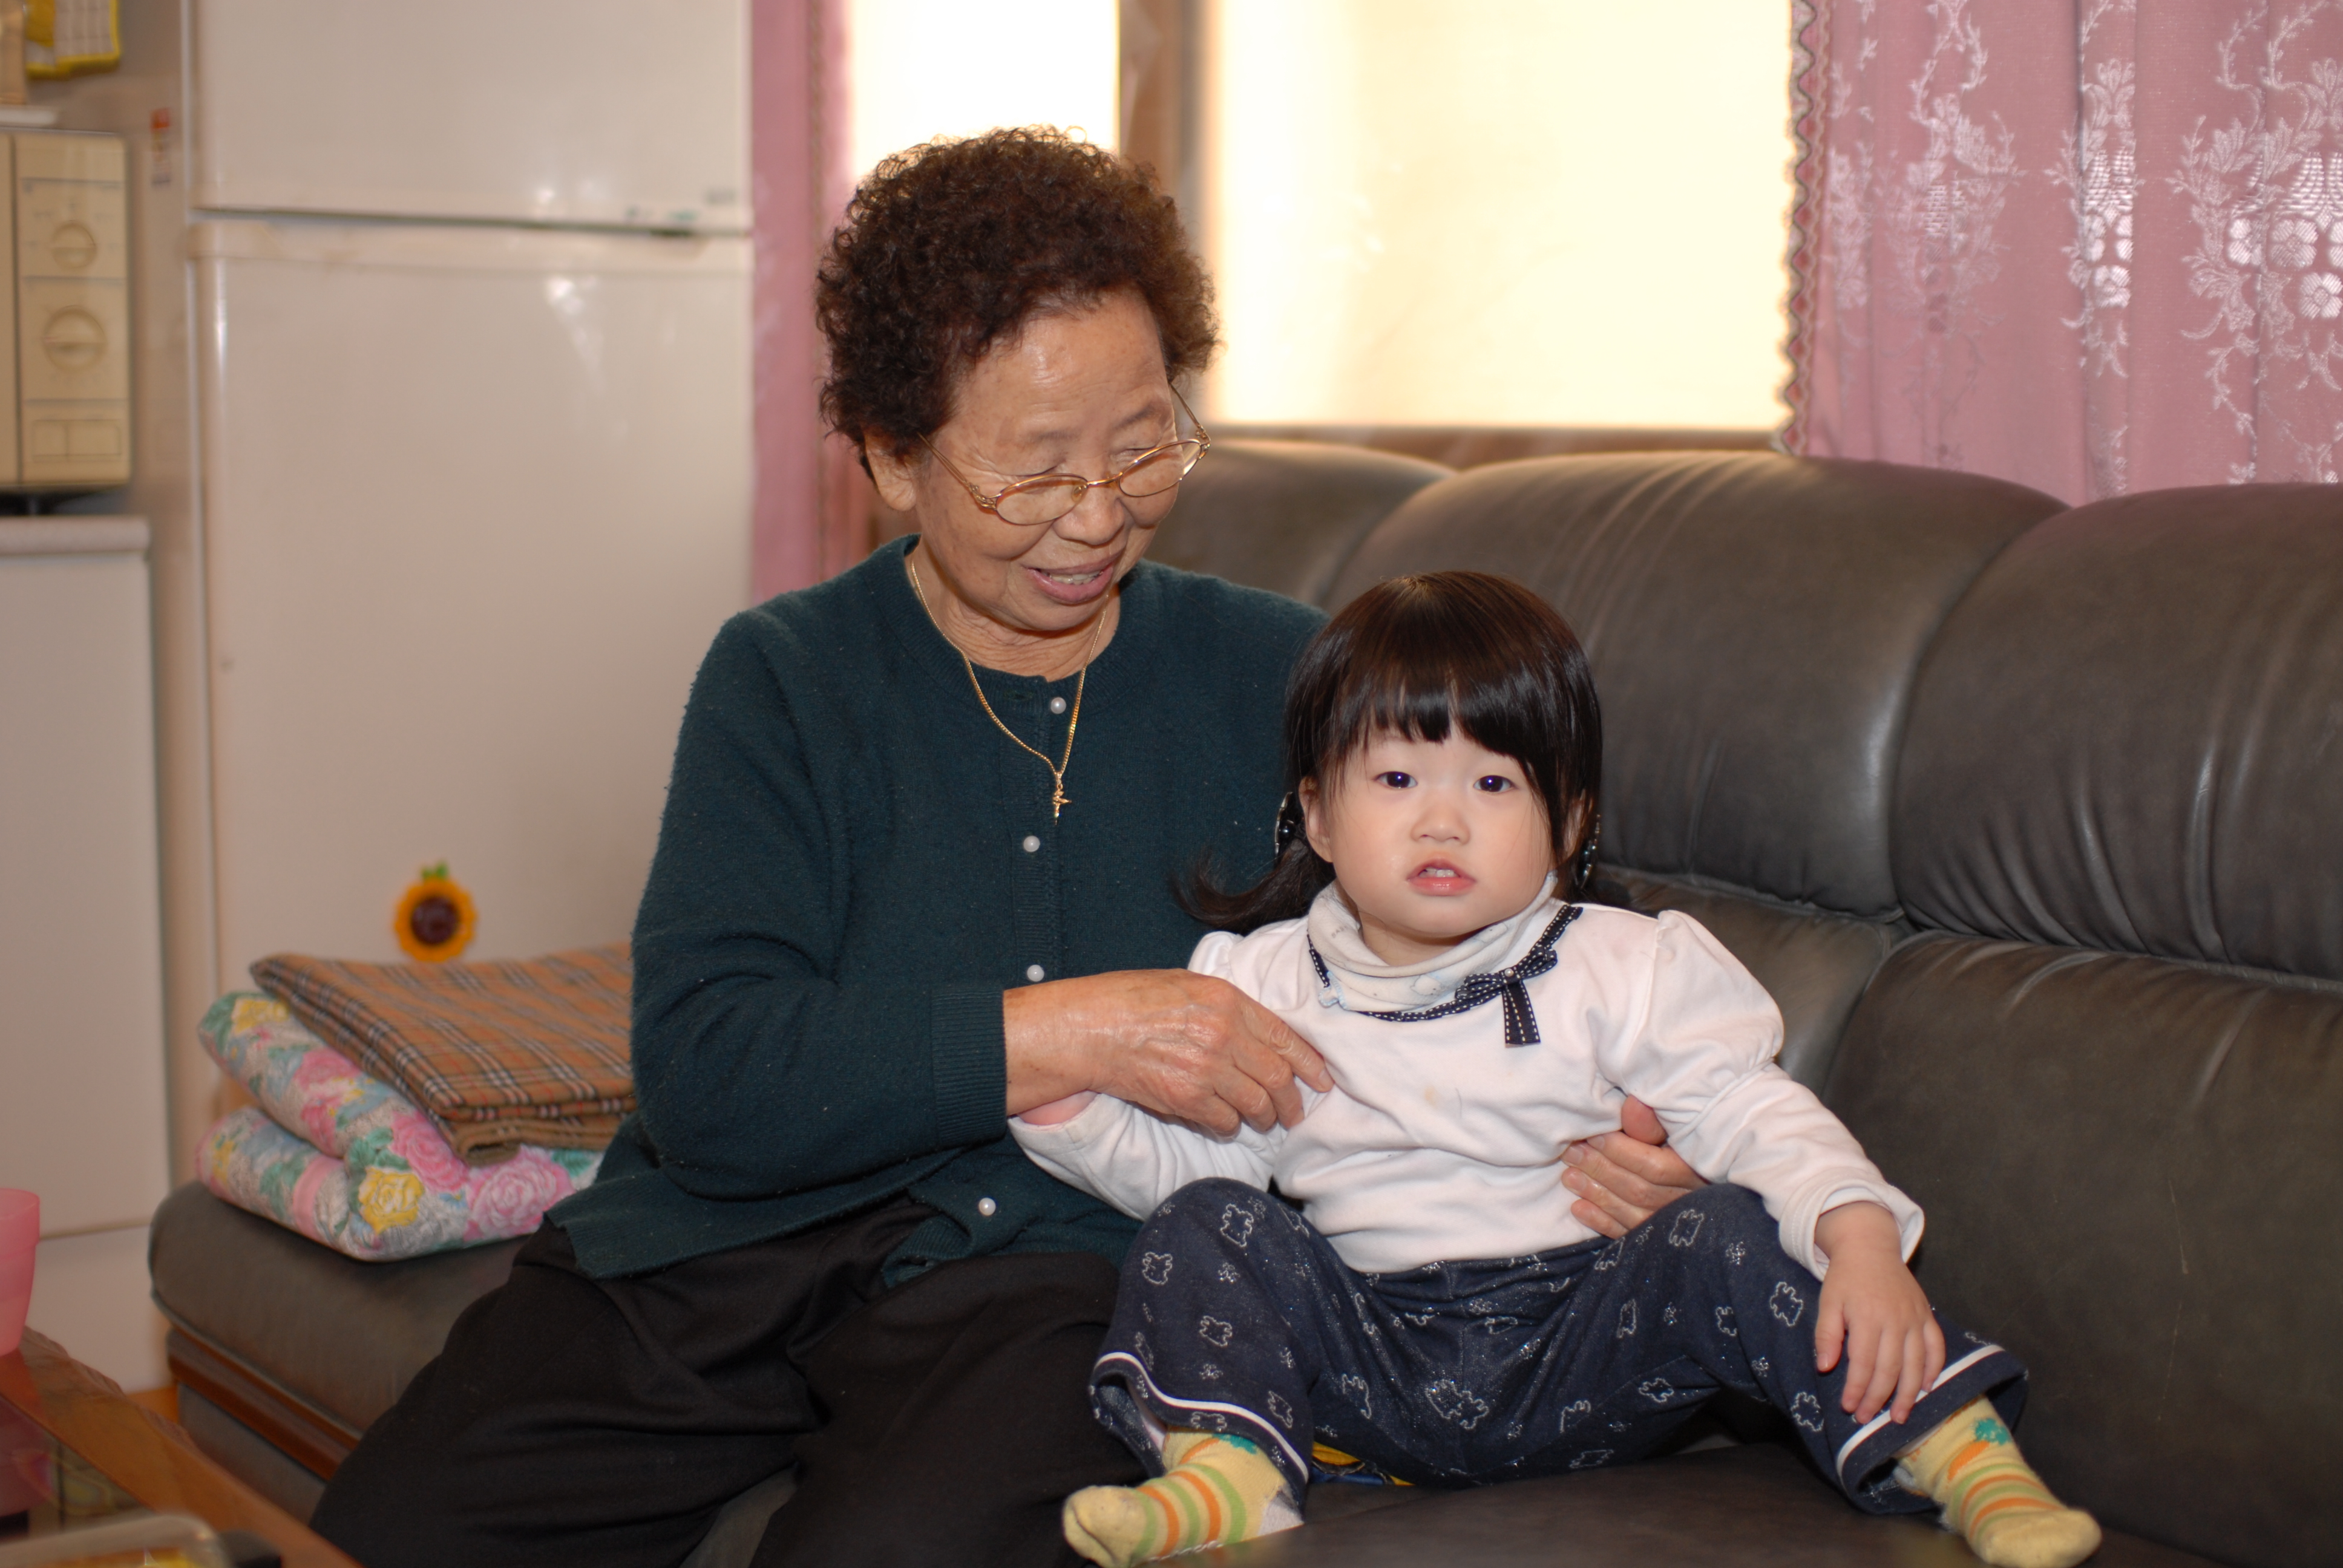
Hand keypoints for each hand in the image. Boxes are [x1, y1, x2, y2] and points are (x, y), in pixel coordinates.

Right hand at [1004, 969, 1332, 1134]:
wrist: (1091, 1028)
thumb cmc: (1132, 1000)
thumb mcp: (1189, 985)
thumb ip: (1229, 1008)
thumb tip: (1259, 1034)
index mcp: (1228, 1001)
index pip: (1286, 1038)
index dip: (1310, 1064)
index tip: (1322, 1080)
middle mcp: (1224, 1034)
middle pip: (1278, 1078)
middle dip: (1291, 1102)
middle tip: (1294, 1113)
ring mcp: (1206, 1069)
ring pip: (1256, 1105)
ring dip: (1264, 1119)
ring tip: (1263, 1122)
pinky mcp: (1186, 1099)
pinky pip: (1224, 1122)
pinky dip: (1229, 1127)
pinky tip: (1225, 1123)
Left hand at [1559, 1096, 1705, 1236]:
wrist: (1698, 1187)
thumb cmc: (1676, 1148)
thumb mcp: (1672, 1132)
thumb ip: (1651, 1123)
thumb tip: (1632, 1102)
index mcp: (1693, 1171)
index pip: (1654, 1167)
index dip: (1621, 1151)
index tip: (1593, 1135)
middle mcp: (1685, 1201)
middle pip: (1639, 1190)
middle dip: (1602, 1170)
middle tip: (1572, 1153)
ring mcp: (1670, 1224)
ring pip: (1632, 1212)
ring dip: (1597, 1194)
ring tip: (1569, 1177)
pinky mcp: (1655, 1239)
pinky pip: (1627, 1234)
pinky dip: (1601, 1221)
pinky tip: (1578, 1209)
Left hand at [1813, 1201, 1944, 1425]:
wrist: (1870, 1247)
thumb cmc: (1845, 1278)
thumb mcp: (1827, 1302)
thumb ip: (1826, 1335)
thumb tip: (1825, 1367)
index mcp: (1867, 1317)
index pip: (1863, 1364)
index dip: (1856, 1390)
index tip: (1849, 1408)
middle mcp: (1895, 1320)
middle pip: (1890, 1370)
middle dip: (1878, 1398)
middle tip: (1868, 1418)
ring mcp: (1915, 1319)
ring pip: (1916, 1364)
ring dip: (1909, 1394)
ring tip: (1900, 1416)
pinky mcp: (1927, 1315)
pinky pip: (1936, 1347)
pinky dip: (1934, 1369)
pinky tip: (1926, 1387)